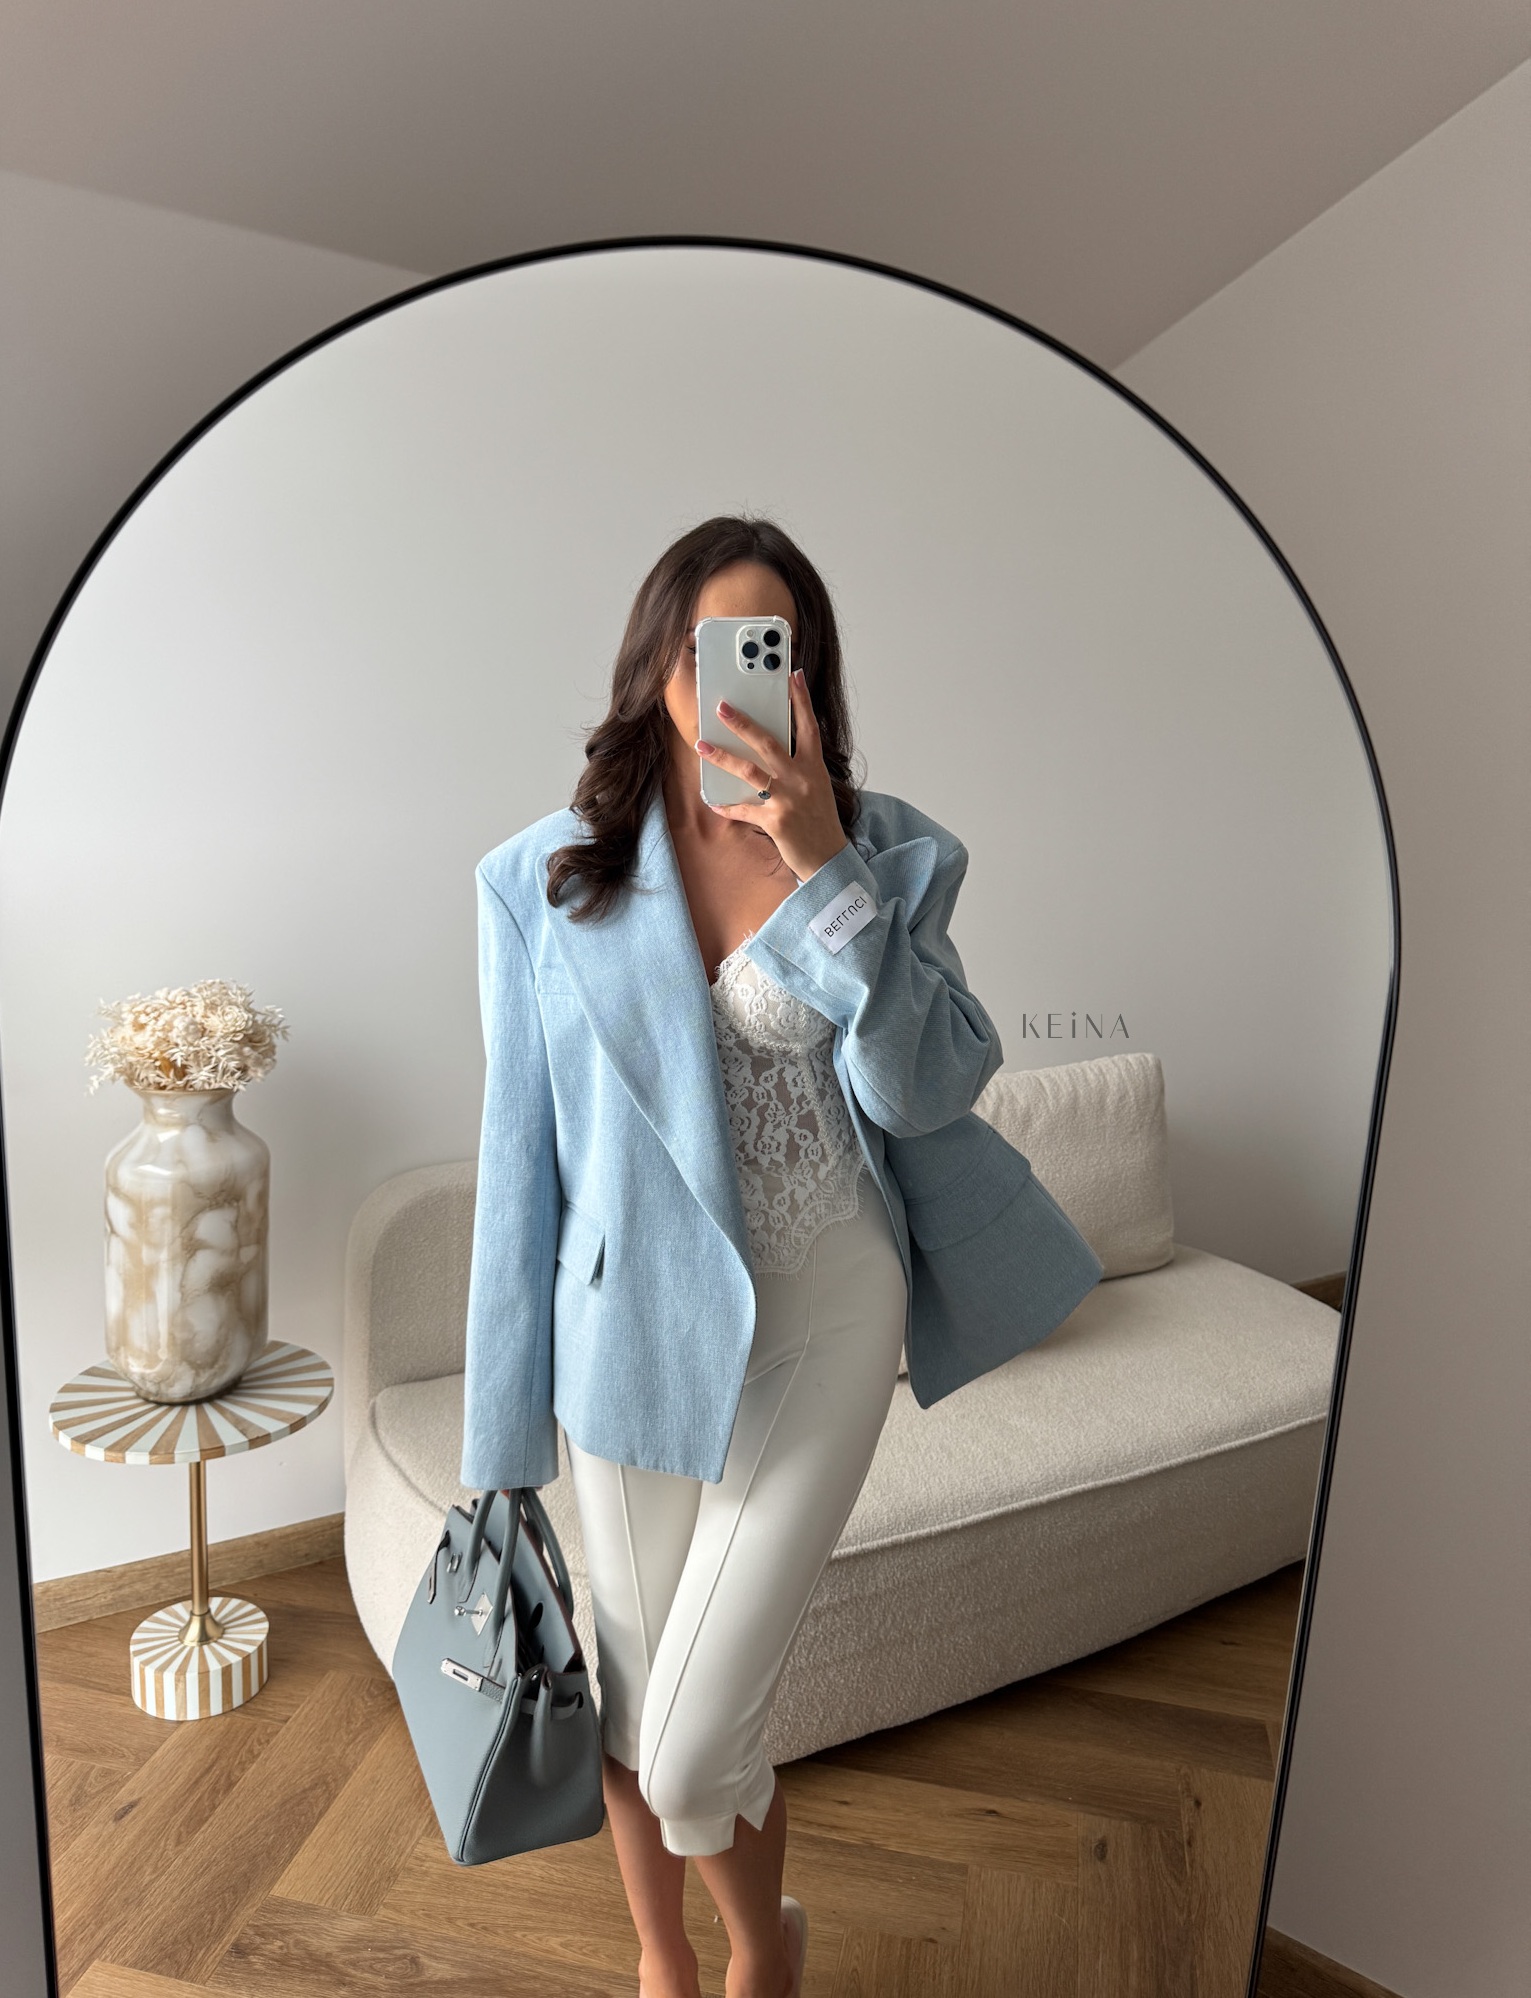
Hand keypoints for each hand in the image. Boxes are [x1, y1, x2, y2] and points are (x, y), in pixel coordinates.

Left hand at [696, 668, 848, 881]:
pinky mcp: (775, 821)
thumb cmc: (819, 821)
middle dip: (742, 723)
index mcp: (814, 767)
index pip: (808, 726)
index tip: (792, 675)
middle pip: (768, 743)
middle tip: (722, 707)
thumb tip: (768, 747)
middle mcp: (802, 779)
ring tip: (702, 745)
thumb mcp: (816, 787)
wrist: (828, 859)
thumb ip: (798, 766)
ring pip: (749, 771)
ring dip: (722, 757)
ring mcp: (788, 800)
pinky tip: (712, 801)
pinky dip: (726, 805)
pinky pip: (743, 808)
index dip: (801, 700)